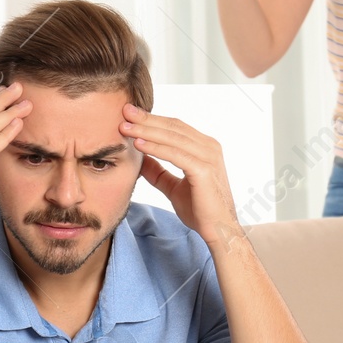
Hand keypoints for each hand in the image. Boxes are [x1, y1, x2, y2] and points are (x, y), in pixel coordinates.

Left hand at [119, 103, 240, 247]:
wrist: (218, 231)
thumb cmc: (200, 210)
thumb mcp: (173, 187)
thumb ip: (158, 172)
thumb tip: (139, 159)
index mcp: (204, 147)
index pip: (175, 127)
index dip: (152, 120)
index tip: (129, 115)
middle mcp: (209, 147)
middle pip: (173, 127)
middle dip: (147, 119)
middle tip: (124, 111)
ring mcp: (209, 157)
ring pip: (172, 137)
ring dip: (147, 130)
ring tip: (125, 127)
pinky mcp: (204, 170)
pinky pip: (175, 154)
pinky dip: (155, 148)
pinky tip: (138, 144)